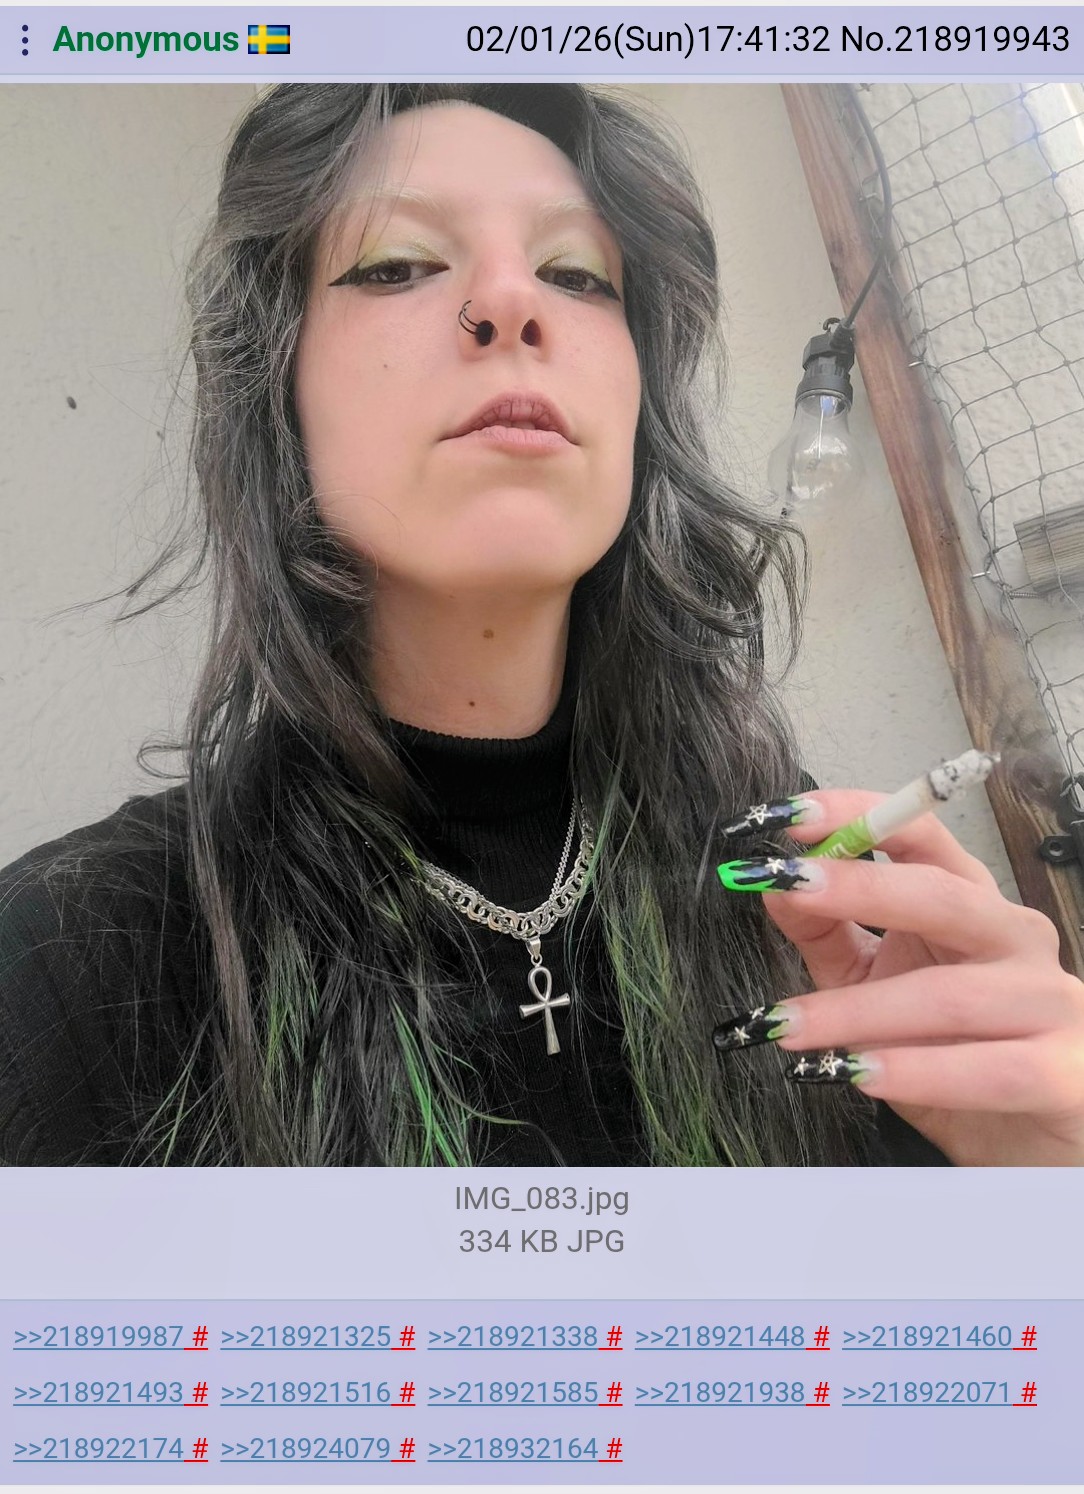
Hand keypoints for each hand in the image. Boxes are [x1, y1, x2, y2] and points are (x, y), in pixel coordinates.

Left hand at [714, 791, 1083, 1165]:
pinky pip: (986, 1069)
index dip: (859, 817)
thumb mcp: (876, 982)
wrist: (1030, 1138)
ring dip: (856, 1011)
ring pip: (948, 994)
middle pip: (941, 896)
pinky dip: (916, 1071)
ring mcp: (1049, 1001)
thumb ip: (829, 935)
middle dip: (859, 887)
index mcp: (971, 902)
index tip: (792, 815)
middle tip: (787, 887)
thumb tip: (774, 887)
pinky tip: (859, 1075)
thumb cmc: (952, 1049)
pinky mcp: (1064, 1072)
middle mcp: (1015, 938)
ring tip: (788, 1025)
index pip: (922, 836)